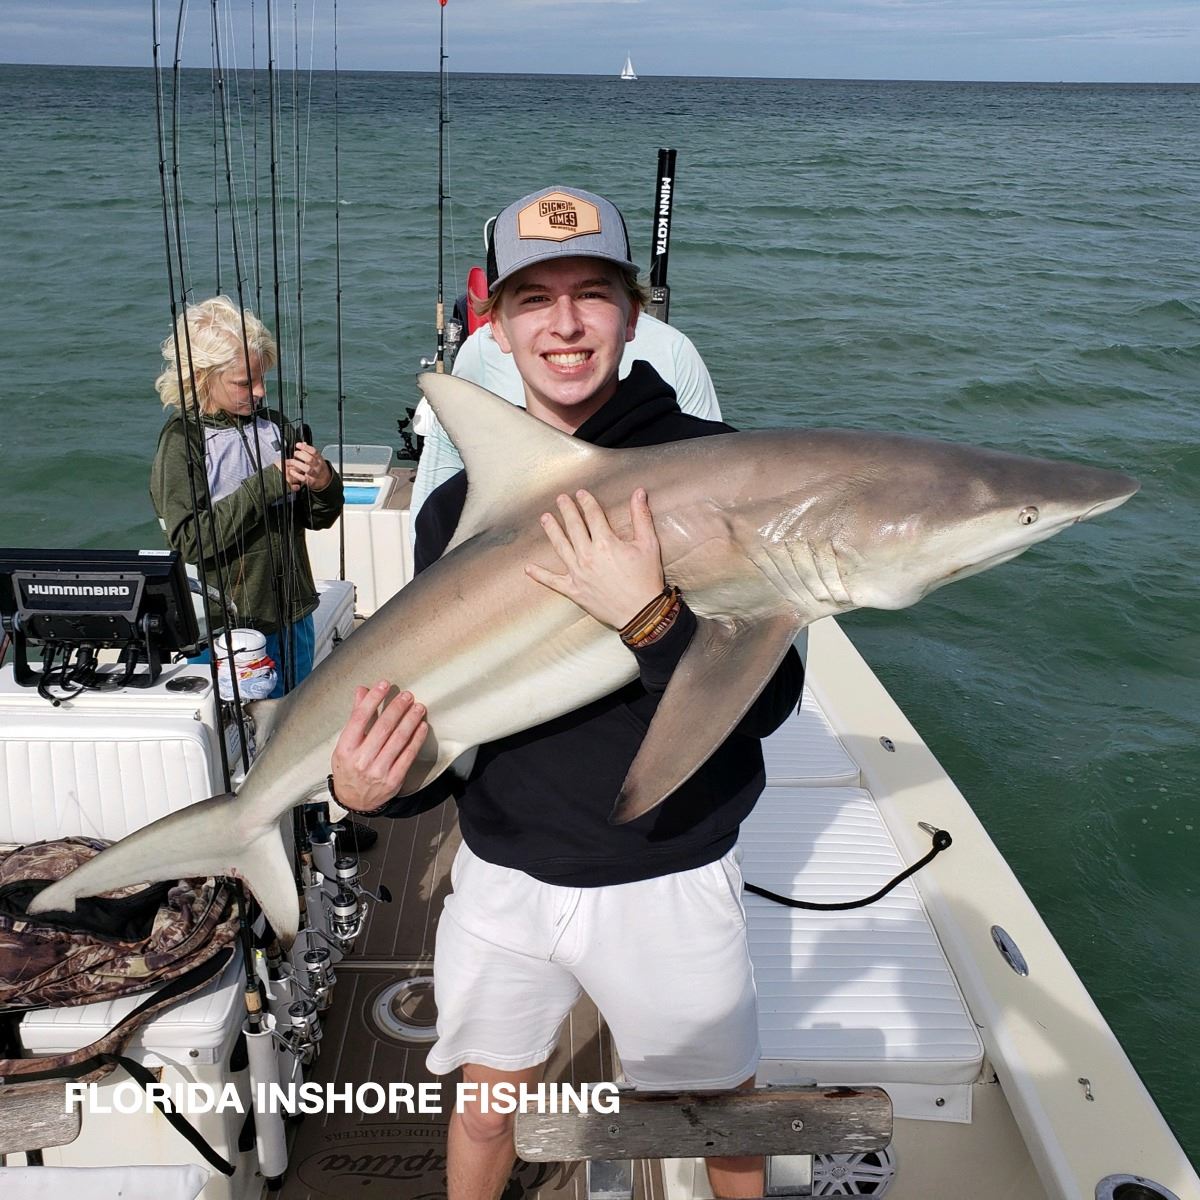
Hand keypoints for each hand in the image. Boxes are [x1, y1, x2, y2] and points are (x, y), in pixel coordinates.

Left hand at [284, 442, 332, 491]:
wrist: (325, 480)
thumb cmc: (318, 468)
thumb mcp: (317, 458)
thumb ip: (309, 451)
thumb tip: (303, 443)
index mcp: (319, 459)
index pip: (313, 451)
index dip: (305, 447)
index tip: (298, 445)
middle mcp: (318, 466)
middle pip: (310, 459)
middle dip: (301, 455)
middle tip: (295, 453)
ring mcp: (315, 474)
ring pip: (307, 468)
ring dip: (297, 464)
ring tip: (290, 462)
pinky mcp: (311, 481)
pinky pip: (303, 478)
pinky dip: (296, 475)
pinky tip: (291, 471)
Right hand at [330, 682, 428, 812]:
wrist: (354, 800)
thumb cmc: (349, 767)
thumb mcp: (345, 744)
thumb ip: (355, 717)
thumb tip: (362, 690)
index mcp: (345, 748)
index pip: (360, 718)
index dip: (373, 699)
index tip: (384, 684)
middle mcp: (361, 759)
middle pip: (383, 727)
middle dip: (397, 708)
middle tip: (408, 695)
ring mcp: (378, 770)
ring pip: (398, 740)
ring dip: (411, 720)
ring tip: (418, 707)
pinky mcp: (394, 779)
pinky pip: (408, 755)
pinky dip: (416, 738)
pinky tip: (422, 726)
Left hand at [525, 488, 664, 628]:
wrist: (642, 612)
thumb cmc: (646, 579)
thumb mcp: (648, 544)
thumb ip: (641, 517)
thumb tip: (639, 492)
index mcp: (606, 543)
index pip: (593, 515)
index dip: (586, 502)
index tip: (581, 493)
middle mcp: (588, 555)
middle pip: (574, 527)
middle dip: (567, 511)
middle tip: (560, 499)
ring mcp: (578, 573)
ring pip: (560, 547)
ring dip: (552, 531)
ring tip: (545, 518)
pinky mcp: (574, 590)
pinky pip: (552, 581)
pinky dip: (540, 575)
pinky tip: (528, 568)